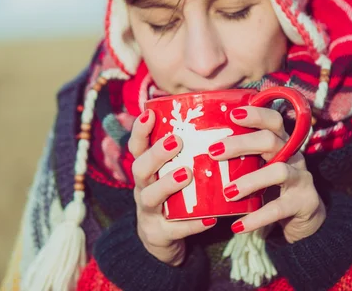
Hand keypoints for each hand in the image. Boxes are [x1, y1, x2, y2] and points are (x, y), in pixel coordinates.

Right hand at [128, 109, 216, 265]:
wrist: (159, 238)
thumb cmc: (171, 195)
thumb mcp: (170, 172)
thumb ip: (185, 152)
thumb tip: (214, 117)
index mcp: (146, 170)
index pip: (137, 147)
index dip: (140, 130)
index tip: (149, 113)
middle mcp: (142, 187)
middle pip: (140, 168)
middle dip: (157, 154)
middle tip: (177, 141)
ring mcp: (148, 212)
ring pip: (151, 197)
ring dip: (168, 184)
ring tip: (187, 174)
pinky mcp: (159, 234)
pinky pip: (174, 229)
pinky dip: (192, 224)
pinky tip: (209, 218)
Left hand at [208, 107, 325, 242]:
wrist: (303, 218)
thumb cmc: (270, 186)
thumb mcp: (257, 167)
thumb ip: (238, 157)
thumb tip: (196, 149)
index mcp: (280, 142)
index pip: (273, 120)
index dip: (256, 114)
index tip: (231, 115)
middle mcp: (293, 155)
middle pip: (271, 140)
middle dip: (241, 144)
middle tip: (213, 152)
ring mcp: (301, 178)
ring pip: (279, 171)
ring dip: (250, 181)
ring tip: (228, 193)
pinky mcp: (305, 202)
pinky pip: (279, 208)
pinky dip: (257, 217)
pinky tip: (237, 226)